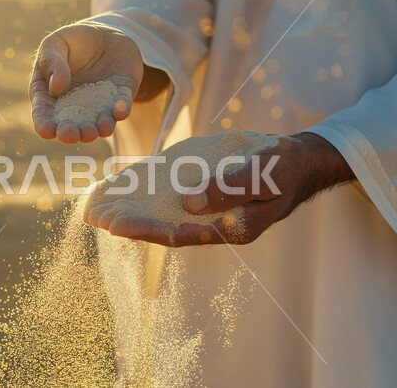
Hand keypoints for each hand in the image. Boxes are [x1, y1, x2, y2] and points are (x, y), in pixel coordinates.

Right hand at [29, 22, 143, 143]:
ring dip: (97, 129)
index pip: (44, 113)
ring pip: (98, 123)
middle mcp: (75, 107)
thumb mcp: (56, 43)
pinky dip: (122, 111)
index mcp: (50, 95)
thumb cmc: (73, 42)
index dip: (44, 124)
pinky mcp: (121, 98)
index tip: (46, 131)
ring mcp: (99, 105)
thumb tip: (55, 88)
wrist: (107, 36)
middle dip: (71, 132)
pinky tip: (120, 111)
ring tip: (97, 131)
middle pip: (71, 124)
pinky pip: (122, 107)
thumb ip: (52, 62)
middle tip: (71, 136)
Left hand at [86, 132, 354, 246]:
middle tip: (95, 217)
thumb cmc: (285, 168)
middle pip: (165, 228)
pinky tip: (132, 188)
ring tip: (104, 206)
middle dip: (130, 224)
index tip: (112, 225)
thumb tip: (188, 202)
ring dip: (137, 212)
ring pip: (167, 215)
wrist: (301, 162)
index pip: (177, 234)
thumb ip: (228, 189)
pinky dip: (153, 196)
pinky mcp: (209, 197)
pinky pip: (176, 200)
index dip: (143, 230)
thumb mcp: (262, 175)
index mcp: (229, 228)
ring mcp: (211, 212)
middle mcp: (215, 225)